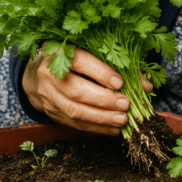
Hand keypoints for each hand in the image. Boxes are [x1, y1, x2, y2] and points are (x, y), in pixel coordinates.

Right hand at [22, 47, 153, 134]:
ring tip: (122, 120)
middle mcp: (49, 74)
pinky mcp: (50, 112)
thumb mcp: (88, 52)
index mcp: (59, 51)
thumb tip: (146, 86)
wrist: (36, 73)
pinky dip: (95, 128)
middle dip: (104, 100)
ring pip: (74, 110)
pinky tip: (112, 129)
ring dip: (101, 118)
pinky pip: (74, 123)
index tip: (120, 83)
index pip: (80, 61)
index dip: (100, 72)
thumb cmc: (71, 58)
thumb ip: (118, 65)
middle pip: (76, 90)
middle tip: (126, 105)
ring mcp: (48, 96)